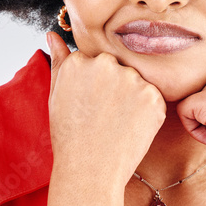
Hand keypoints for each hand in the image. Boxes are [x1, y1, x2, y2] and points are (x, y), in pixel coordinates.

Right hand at [46, 32, 166, 186]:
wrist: (90, 170)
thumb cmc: (70, 135)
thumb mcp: (56, 95)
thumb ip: (58, 61)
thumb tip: (52, 34)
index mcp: (79, 61)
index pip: (93, 62)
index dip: (92, 86)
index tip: (89, 105)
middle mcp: (105, 64)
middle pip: (115, 67)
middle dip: (113, 86)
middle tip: (103, 115)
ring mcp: (131, 79)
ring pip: (136, 80)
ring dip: (131, 96)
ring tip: (116, 122)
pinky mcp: (153, 96)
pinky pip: (153, 96)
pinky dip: (146, 110)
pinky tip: (130, 126)